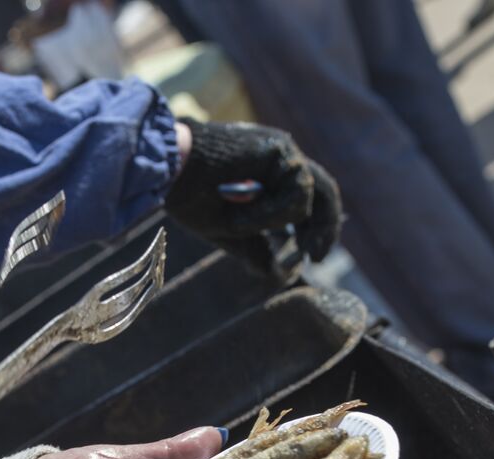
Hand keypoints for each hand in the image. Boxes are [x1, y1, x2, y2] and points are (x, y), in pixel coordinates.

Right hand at [166, 120, 342, 271]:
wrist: (169, 169)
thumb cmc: (188, 195)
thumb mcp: (227, 230)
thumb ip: (254, 248)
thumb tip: (274, 275)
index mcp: (270, 174)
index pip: (309, 200)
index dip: (317, 228)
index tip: (313, 256)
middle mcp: (282, 159)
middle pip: (324, 192)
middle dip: (324, 227)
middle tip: (317, 256)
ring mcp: (283, 151)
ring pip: (307, 197)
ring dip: (273, 221)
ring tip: (237, 223)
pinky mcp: (280, 148)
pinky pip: (295, 193)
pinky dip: (270, 212)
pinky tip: (239, 214)